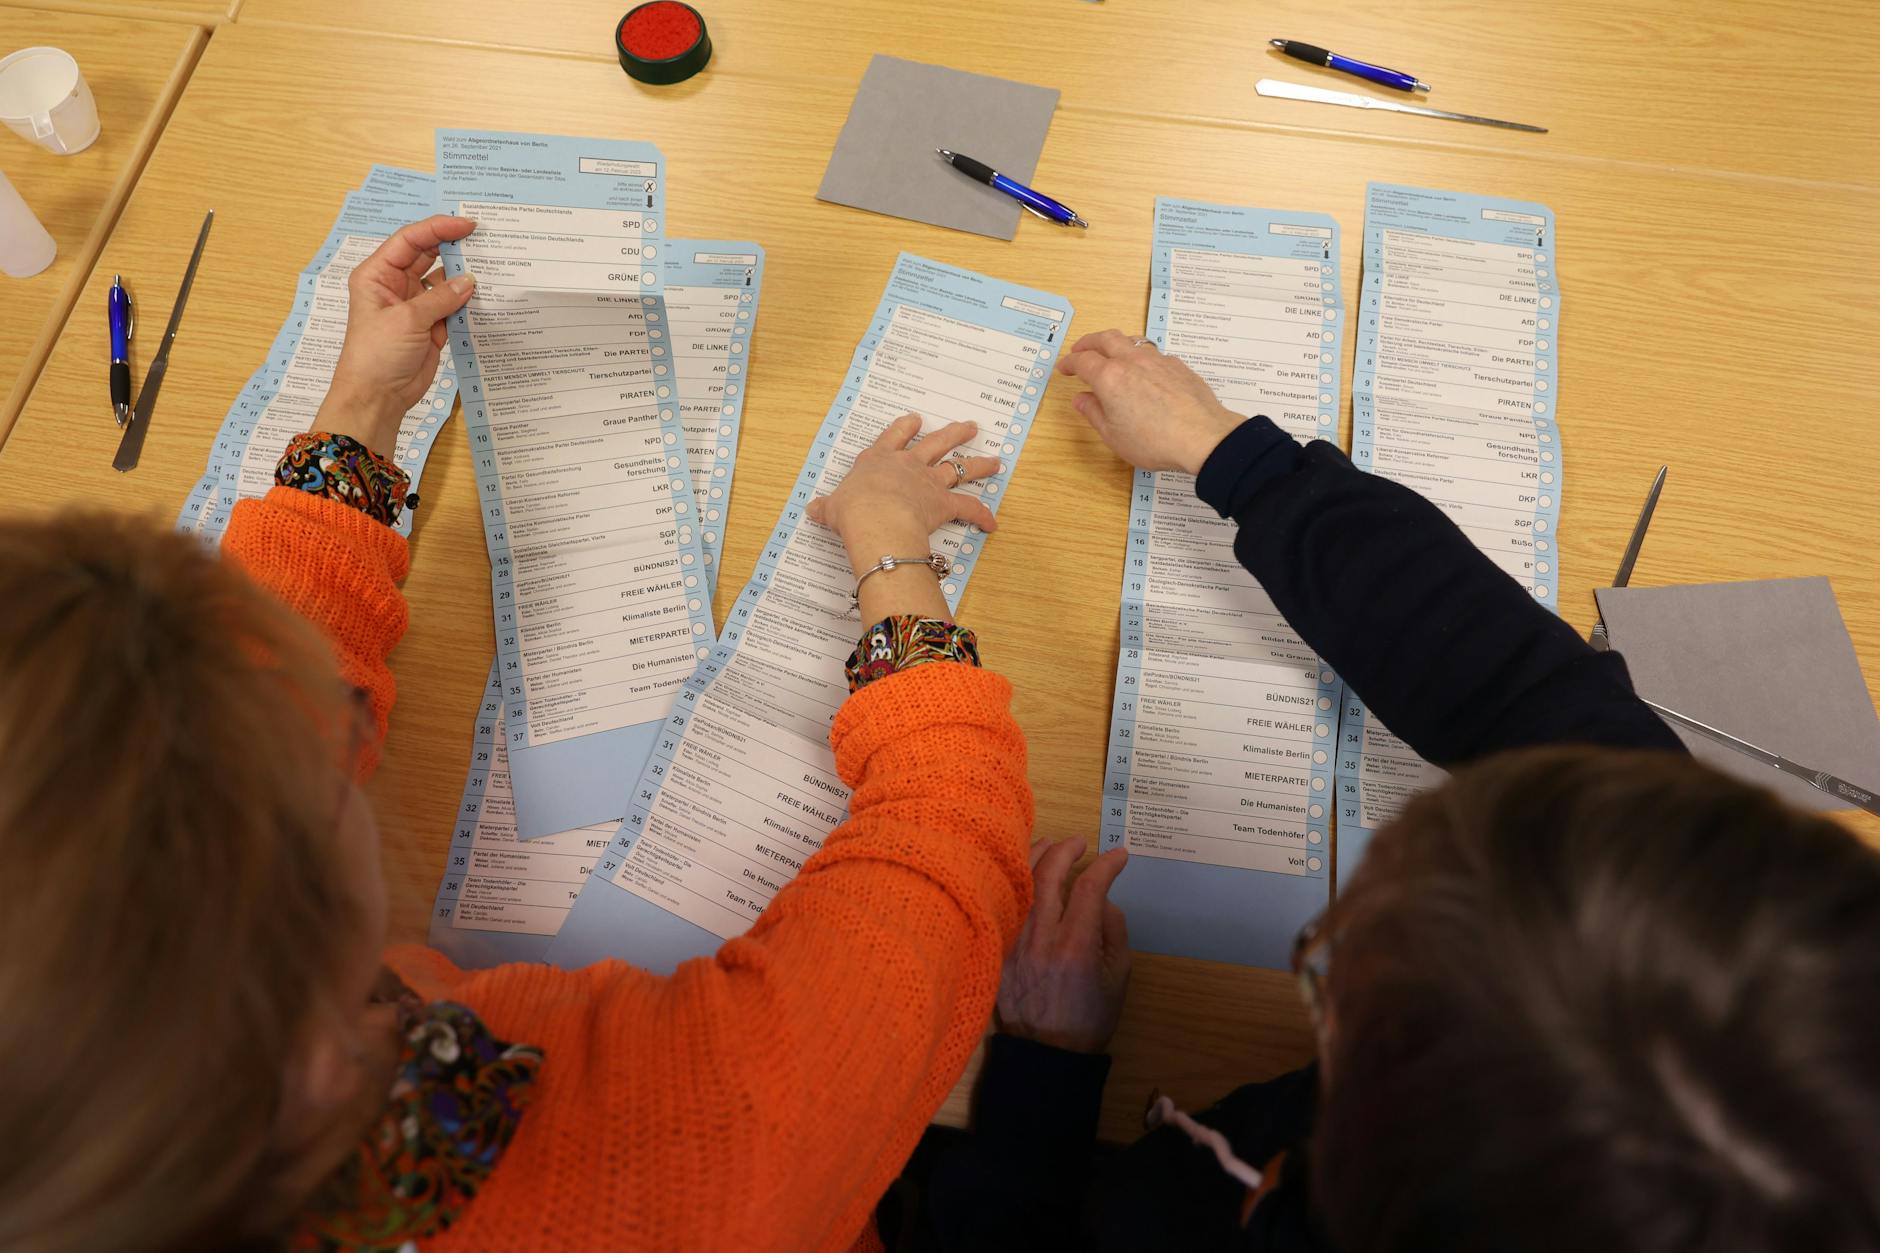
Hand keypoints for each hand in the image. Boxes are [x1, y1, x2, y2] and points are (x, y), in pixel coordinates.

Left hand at [313, 215, 479, 456]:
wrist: (377, 396)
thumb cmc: (377, 354)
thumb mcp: (408, 320)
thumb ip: (441, 298)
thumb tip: (470, 280)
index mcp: (378, 274)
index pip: (410, 240)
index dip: (438, 228)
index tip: (467, 225)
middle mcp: (396, 285)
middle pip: (427, 255)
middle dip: (453, 246)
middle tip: (485, 237)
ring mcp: (415, 305)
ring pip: (443, 280)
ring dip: (463, 274)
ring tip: (493, 263)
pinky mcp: (432, 325)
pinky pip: (453, 305)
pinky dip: (469, 300)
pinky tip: (488, 292)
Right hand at [806, 414, 1001, 621]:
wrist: (875, 518)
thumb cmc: (852, 510)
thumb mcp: (832, 507)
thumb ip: (827, 508)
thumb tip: (813, 510)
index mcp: (879, 460)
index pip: (894, 436)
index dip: (905, 427)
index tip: (915, 420)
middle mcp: (908, 465)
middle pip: (936, 443)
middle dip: (954, 433)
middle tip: (968, 427)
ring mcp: (929, 482)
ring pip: (960, 468)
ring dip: (979, 465)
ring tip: (994, 461)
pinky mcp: (944, 503)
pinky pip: (968, 508)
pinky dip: (982, 516)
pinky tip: (991, 524)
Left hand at [997, 838, 1131, 1053]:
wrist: (1046, 1053)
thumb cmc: (1088, 1016)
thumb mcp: (1119, 976)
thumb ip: (1114, 930)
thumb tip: (1102, 897)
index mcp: (1076, 947)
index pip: (1090, 888)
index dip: (1106, 865)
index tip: (1118, 856)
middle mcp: (1041, 939)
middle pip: (1048, 875)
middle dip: (1065, 849)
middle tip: (1079, 842)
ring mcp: (1014, 943)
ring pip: (1019, 885)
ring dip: (1035, 857)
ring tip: (1050, 845)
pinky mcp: (997, 950)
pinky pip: (1003, 905)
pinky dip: (1014, 883)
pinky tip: (1023, 874)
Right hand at [1056, 329, 1244, 474]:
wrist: (1202, 436)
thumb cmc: (1156, 440)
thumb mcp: (1113, 435)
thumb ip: (1094, 413)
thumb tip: (1081, 399)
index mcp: (1110, 377)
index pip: (1082, 361)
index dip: (1069, 362)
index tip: (1064, 368)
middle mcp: (1132, 361)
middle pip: (1105, 338)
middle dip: (1089, 342)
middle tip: (1080, 350)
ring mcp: (1157, 360)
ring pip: (1131, 340)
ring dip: (1116, 343)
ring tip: (1111, 354)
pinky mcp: (1177, 365)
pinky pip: (1154, 353)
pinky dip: (1141, 356)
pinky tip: (1144, 371)